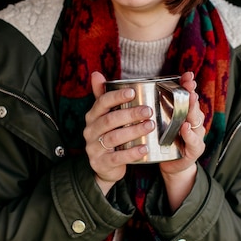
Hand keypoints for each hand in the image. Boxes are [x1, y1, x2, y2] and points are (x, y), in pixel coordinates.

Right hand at [83, 71, 154, 193]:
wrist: (104, 166)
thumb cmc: (108, 135)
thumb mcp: (105, 116)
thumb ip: (102, 96)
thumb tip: (96, 73)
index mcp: (92, 116)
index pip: (101, 102)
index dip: (116, 96)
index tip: (133, 92)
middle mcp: (90, 131)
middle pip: (109, 120)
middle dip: (130, 114)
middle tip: (148, 111)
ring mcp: (94, 148)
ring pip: (113, 138)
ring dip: (133, 131)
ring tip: (150, 126)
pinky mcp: (101, 163)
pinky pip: (117, 157)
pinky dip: (132, 153)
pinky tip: (145, 148)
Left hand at [159, 71, 205, 210]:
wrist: (170, 165)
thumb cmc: (163, 140)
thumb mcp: (157, 121)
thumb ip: (147, 105)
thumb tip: (125, 86)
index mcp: (183, 112)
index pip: (187, 95)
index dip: (187, 84)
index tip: (187, 74)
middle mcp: (192, 121)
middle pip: (193, 105)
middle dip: (191, 93)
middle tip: (188, 84)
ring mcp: (195, 135)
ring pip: (196, 120)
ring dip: (193, 110)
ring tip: (190, 99)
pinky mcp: (194, 150)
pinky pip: (194, 142)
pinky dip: (189, 135)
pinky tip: (185, 128)